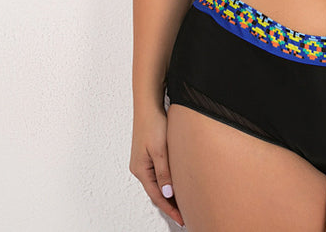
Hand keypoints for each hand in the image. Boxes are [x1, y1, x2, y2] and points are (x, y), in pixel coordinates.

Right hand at [130, 106, 183, 227]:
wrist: (149, 105)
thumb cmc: (152, 123)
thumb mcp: (160, 150)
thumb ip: (164, 172)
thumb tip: (168, 193)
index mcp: (140, 170)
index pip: (157, 196)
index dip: (170, 209)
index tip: (182, 218)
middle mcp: (140, 168)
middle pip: (157, 192)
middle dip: (170, 204)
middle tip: (185, 214)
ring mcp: (144, 161)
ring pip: (158, 182)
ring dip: (170, 193)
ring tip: (183, 202)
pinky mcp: (150, 153)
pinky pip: (160, 173)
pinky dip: (168, 181)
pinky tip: (176, 183)